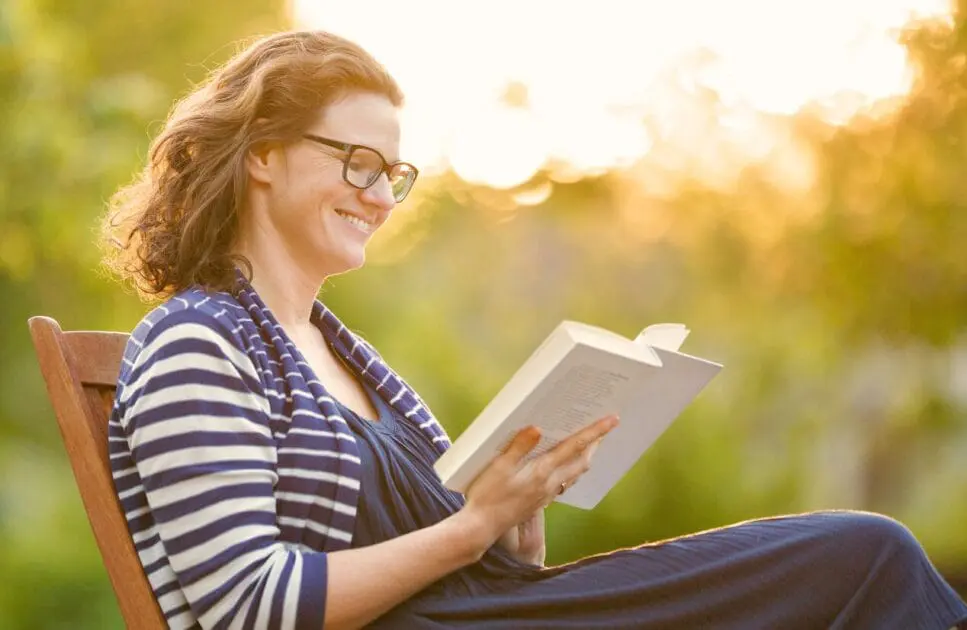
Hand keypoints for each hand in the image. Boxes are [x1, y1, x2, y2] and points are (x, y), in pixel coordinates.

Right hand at [459, 414, 619, 557]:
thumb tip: (538, 428)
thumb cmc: (488, 495)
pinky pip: (564, 483)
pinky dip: (571, 470)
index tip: (612, 420)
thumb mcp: (499, 467)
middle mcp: (550, 484)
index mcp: (542, 472)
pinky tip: (563, 467)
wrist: (482, 527)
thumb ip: (519, 446)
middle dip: (595, 444)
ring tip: (587, 445)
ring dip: (585, 458)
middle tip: (602, 428)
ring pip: (575, 474)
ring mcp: (546, 495)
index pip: (575, 447)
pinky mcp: (540, 502)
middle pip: (582, 462)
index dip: (595, 432)